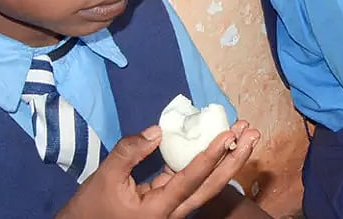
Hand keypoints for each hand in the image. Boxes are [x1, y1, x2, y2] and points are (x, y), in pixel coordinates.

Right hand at [58, 122, 258, 218]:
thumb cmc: (90, 209)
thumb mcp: (104, 178)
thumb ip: (129, 153)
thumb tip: (157, 131)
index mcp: (158, 211)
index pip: (190, 180)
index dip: (210, 156)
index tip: (228, 135)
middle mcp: (173, 213)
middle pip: (211, 186)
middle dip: (234, 159)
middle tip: (252, 132)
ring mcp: (174, 209)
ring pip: (207, 185)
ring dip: (227, 159)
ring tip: (245, 134)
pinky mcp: (170, 203)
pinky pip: (194, 183)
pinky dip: (208, 162)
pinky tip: (220, 143)